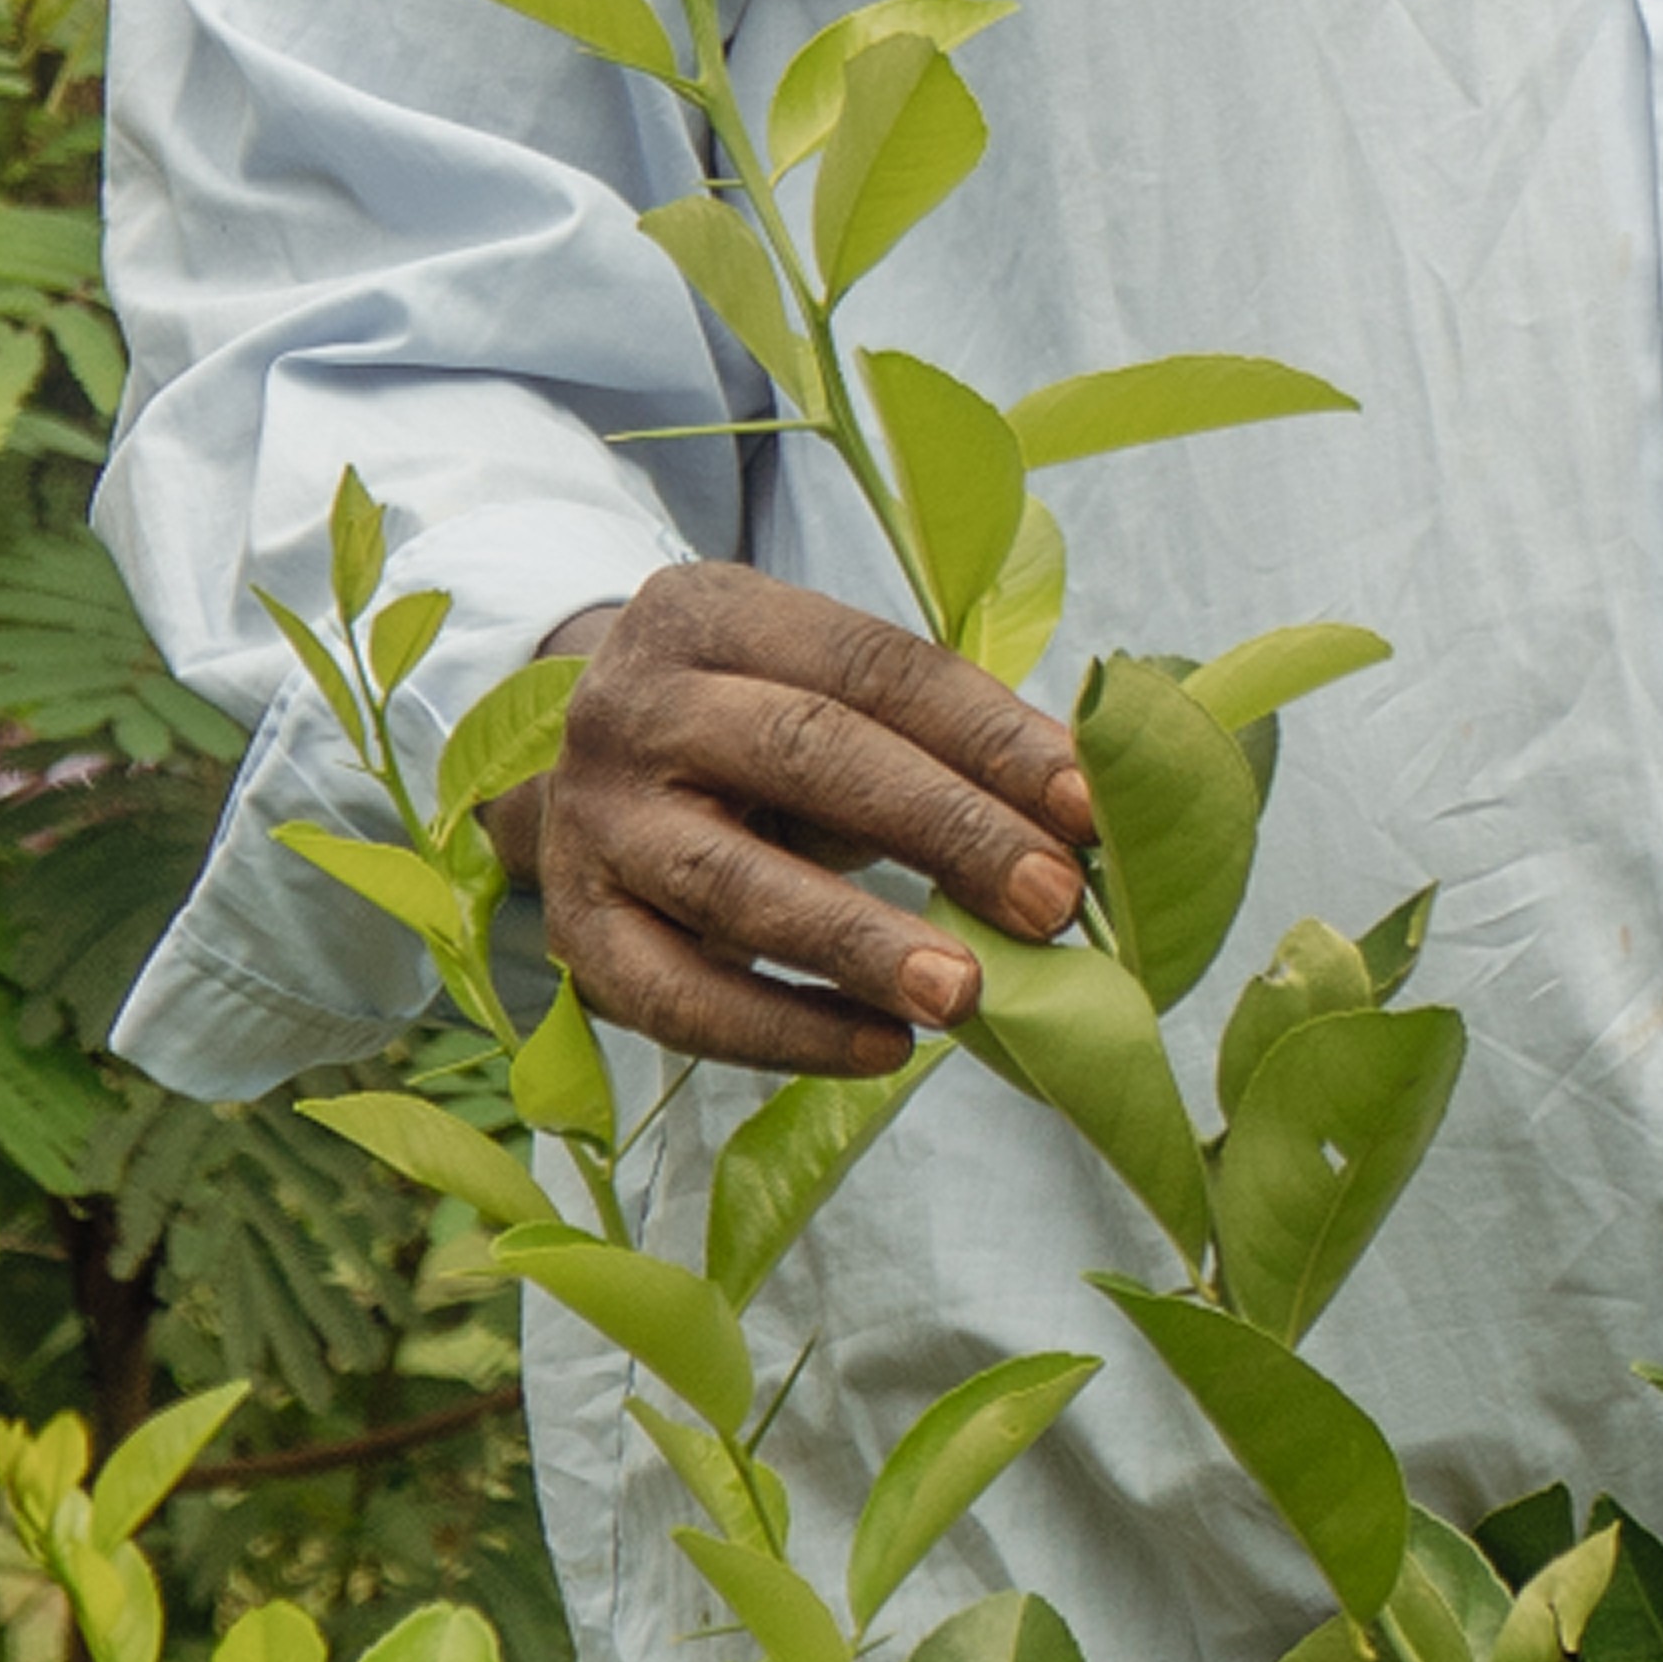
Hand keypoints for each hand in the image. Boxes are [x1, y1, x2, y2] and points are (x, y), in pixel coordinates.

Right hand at [489, 563, 1098, 1076]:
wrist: (577, 781)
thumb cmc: (746, 737)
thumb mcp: (819, 699)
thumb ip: (929, 740)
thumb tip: (1077, 820)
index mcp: (712, 613)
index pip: (874, 665)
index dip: (990, 735)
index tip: (1087, 806)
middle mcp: (637, 704)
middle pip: (806, 754)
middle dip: (944, 828)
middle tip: (1052, 901)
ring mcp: (592, 820)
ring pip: (732, 880)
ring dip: (861, 941)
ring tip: (966, 992)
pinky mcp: (575, 931)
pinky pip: (679, 996)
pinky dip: (783, 1031)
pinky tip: (881, 1049)